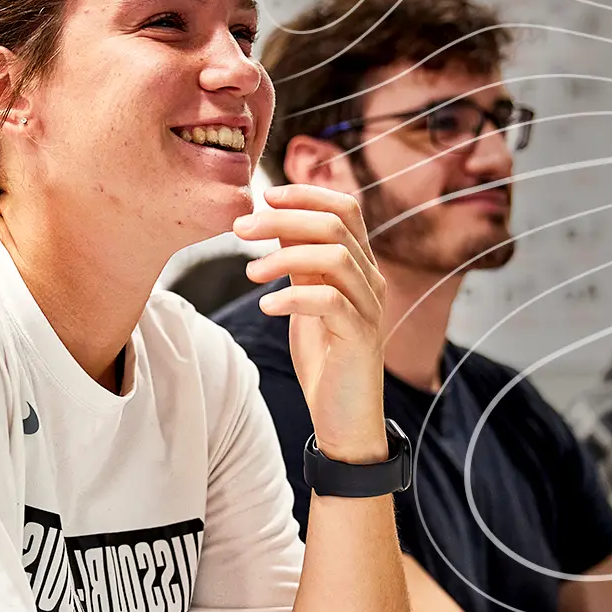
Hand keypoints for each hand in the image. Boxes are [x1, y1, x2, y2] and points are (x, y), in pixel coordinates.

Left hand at [235, 185, 387, 462]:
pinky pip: (330, 302)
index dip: (307, 194)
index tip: (265, 196)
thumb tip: (272, 220)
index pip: (345, 209)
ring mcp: (369, 308)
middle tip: (241, 229)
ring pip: (335, 258)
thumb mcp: (306, 297)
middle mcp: (371, 280)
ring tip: (251, 272)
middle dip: (284, 220)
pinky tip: (267, 306)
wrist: (345, 416)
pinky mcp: (360, 337)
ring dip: (285, 256)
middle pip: (335, 226)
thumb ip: (298, 261)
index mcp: (360, 266)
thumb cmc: (325, 356)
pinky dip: (293, 297)